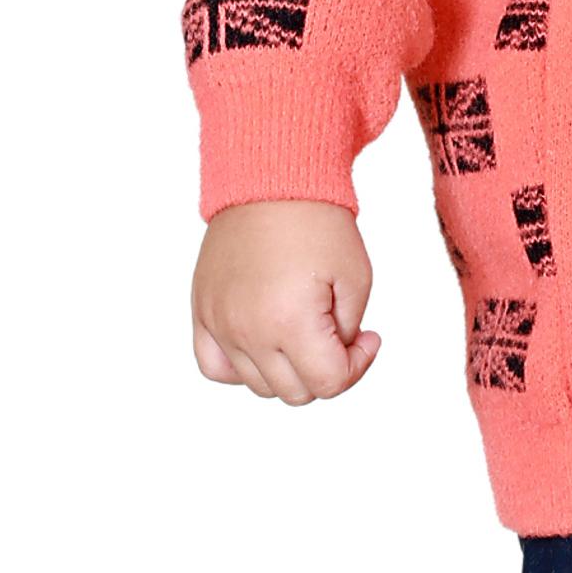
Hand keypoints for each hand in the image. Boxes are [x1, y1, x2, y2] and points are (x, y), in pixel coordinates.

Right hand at [191, 200, 380, 403]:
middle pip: (294, 392)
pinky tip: (267, 345)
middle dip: (326, 369)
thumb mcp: (357, 277)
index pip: (328, 383)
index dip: (358, 366)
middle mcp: (247, 330)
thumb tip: (334, 359)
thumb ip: (348, 333)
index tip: (368, 336)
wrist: (273, 180)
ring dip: (289, 369)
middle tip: (339, 332)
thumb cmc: (317, 222)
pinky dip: (242, 369)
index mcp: (289, 321)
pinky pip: (215, 368)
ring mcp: (220, 323)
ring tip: (305, 330)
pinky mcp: (203, 312)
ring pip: (259, 385)